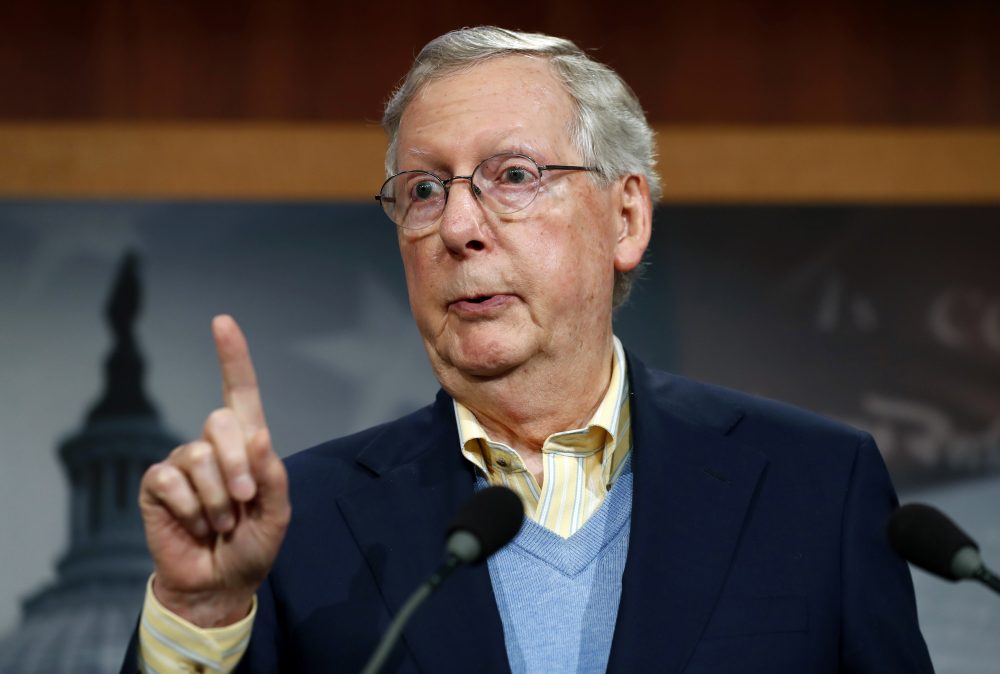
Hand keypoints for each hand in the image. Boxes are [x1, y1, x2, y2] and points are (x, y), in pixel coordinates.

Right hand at [139, 315, 290, 626]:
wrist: (220, 582)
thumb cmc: (252, 544)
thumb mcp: (277, 514)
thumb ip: (273, 476)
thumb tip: (259, 435)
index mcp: (246, 445)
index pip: (240, 392)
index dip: (232, 357)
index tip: (221, 322)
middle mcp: (212, 445)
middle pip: (220, 421)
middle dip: (237, 466)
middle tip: (244, 501)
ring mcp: (182, 463)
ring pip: (198, 456)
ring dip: (216, 499)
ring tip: (221, 522)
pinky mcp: (157, 484)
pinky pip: (171, 480)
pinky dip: (191, 509)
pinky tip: (195, 525)